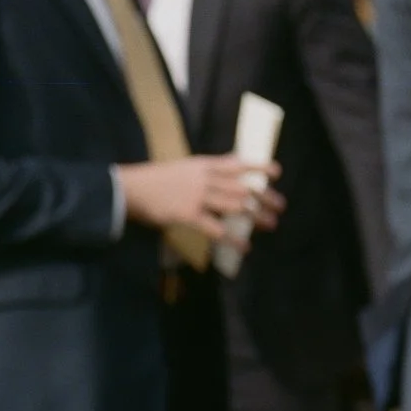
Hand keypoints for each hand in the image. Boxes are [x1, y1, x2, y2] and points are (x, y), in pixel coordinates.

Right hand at [118, 156, 281, 239]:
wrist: (129, 188)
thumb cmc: (156, 178)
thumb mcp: (184, 166)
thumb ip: (207, 168)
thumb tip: (230, 164)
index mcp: (203, 165)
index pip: (237, 164)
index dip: (259, 167)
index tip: (277, 172)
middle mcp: (204, 179)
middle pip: (242, 188)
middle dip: (264, 198)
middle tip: (280, 206)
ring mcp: (197, 197)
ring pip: (235, 206)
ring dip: (256, 217)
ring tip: (271, 224)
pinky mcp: (188, 215)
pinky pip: (215, 228)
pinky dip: (233, 238)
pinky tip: (245, 246)